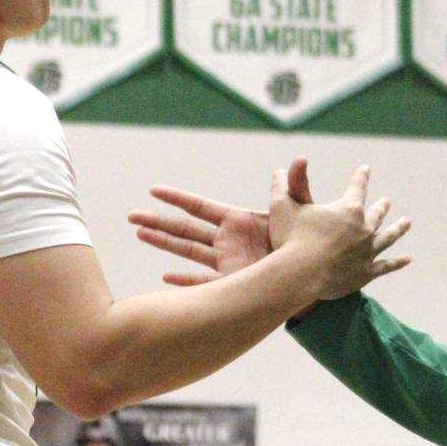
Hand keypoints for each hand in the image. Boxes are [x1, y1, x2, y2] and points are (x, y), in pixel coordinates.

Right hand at [130, 160, 312, 284]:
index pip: (200, 207)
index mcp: (238, 220)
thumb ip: (295, 187)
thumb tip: (297, 160)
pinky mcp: (233, 284)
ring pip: (187, 252)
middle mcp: (227, 241)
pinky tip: (166, 278)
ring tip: (139, 235)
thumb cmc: (308, 239)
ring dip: (163, 244)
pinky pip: (203, 285)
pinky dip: (185, 282)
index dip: (177, 198)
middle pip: (185, 230)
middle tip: (132, 216)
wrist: (314, 271)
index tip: (154, 190)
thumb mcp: (300, 210)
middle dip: (158, 221)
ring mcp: (227, 263)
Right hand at [268, 162, 410, 301]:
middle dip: (381, 206)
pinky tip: (406, 259)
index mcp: (348, 209)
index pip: (357, 188)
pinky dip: (397, 262)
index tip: (366, 169)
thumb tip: (279, 170)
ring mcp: (368, 252)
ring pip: (388, 237)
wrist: (300, 275)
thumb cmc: (290, 239)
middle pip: (376, 214)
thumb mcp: (282, 207)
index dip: (361, 177)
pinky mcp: (367, 273)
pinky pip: (386, 266)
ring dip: (398, 229)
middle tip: (386, 201)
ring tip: (406, 223)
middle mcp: (364, 228)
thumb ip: (282, 186)